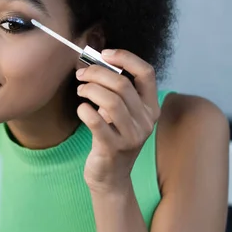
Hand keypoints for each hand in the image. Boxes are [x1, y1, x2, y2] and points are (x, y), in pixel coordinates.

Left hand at [76, 49, 159, 194]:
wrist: (110, 177)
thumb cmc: (112, 139)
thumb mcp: (121, 115)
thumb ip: (116, 91)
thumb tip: (95, 62)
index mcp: (151, 108)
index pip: (146, 73)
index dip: (126, 58)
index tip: (105, 54)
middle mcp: (146, 121)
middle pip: (123, 85)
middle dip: (97, 73)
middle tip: (81, 74)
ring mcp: (131, 136)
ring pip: (110, 101)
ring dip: (90, 89)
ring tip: (80, 90)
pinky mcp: (113, 148)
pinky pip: (96, 122)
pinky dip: (85, 110)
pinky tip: (81, 108)